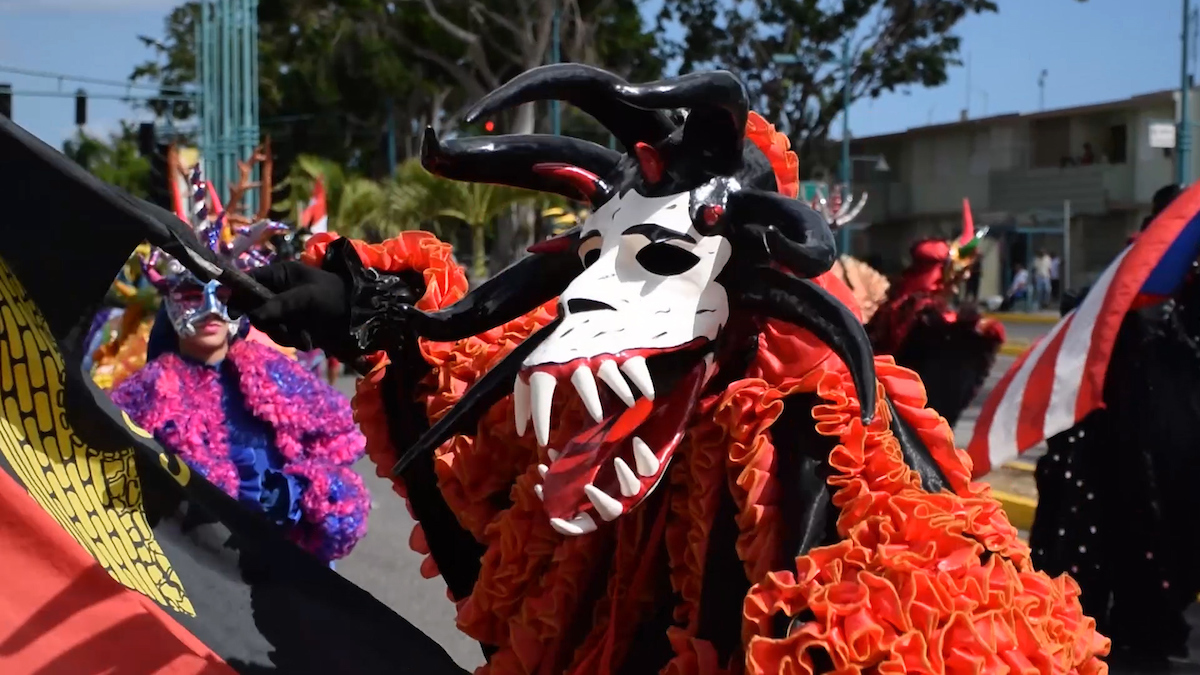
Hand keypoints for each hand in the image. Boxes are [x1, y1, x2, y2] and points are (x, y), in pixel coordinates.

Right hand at [229, 261, 354, 357]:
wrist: (361, 315)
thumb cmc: (336, 296)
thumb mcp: (308, 296)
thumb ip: (281, 304)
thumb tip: (254, 315)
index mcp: (281, 274)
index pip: (249, 280)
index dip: (237, 294)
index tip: (233, 311)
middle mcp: (279, 290)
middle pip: (254, 307)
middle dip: (267, 321)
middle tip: (282, 329)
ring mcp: (286, 309)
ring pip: (268, 324)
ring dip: (283, 333)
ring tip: (303, 336)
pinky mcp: (294, 325)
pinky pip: (282, 335)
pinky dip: (293, 339)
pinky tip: (309, 340)